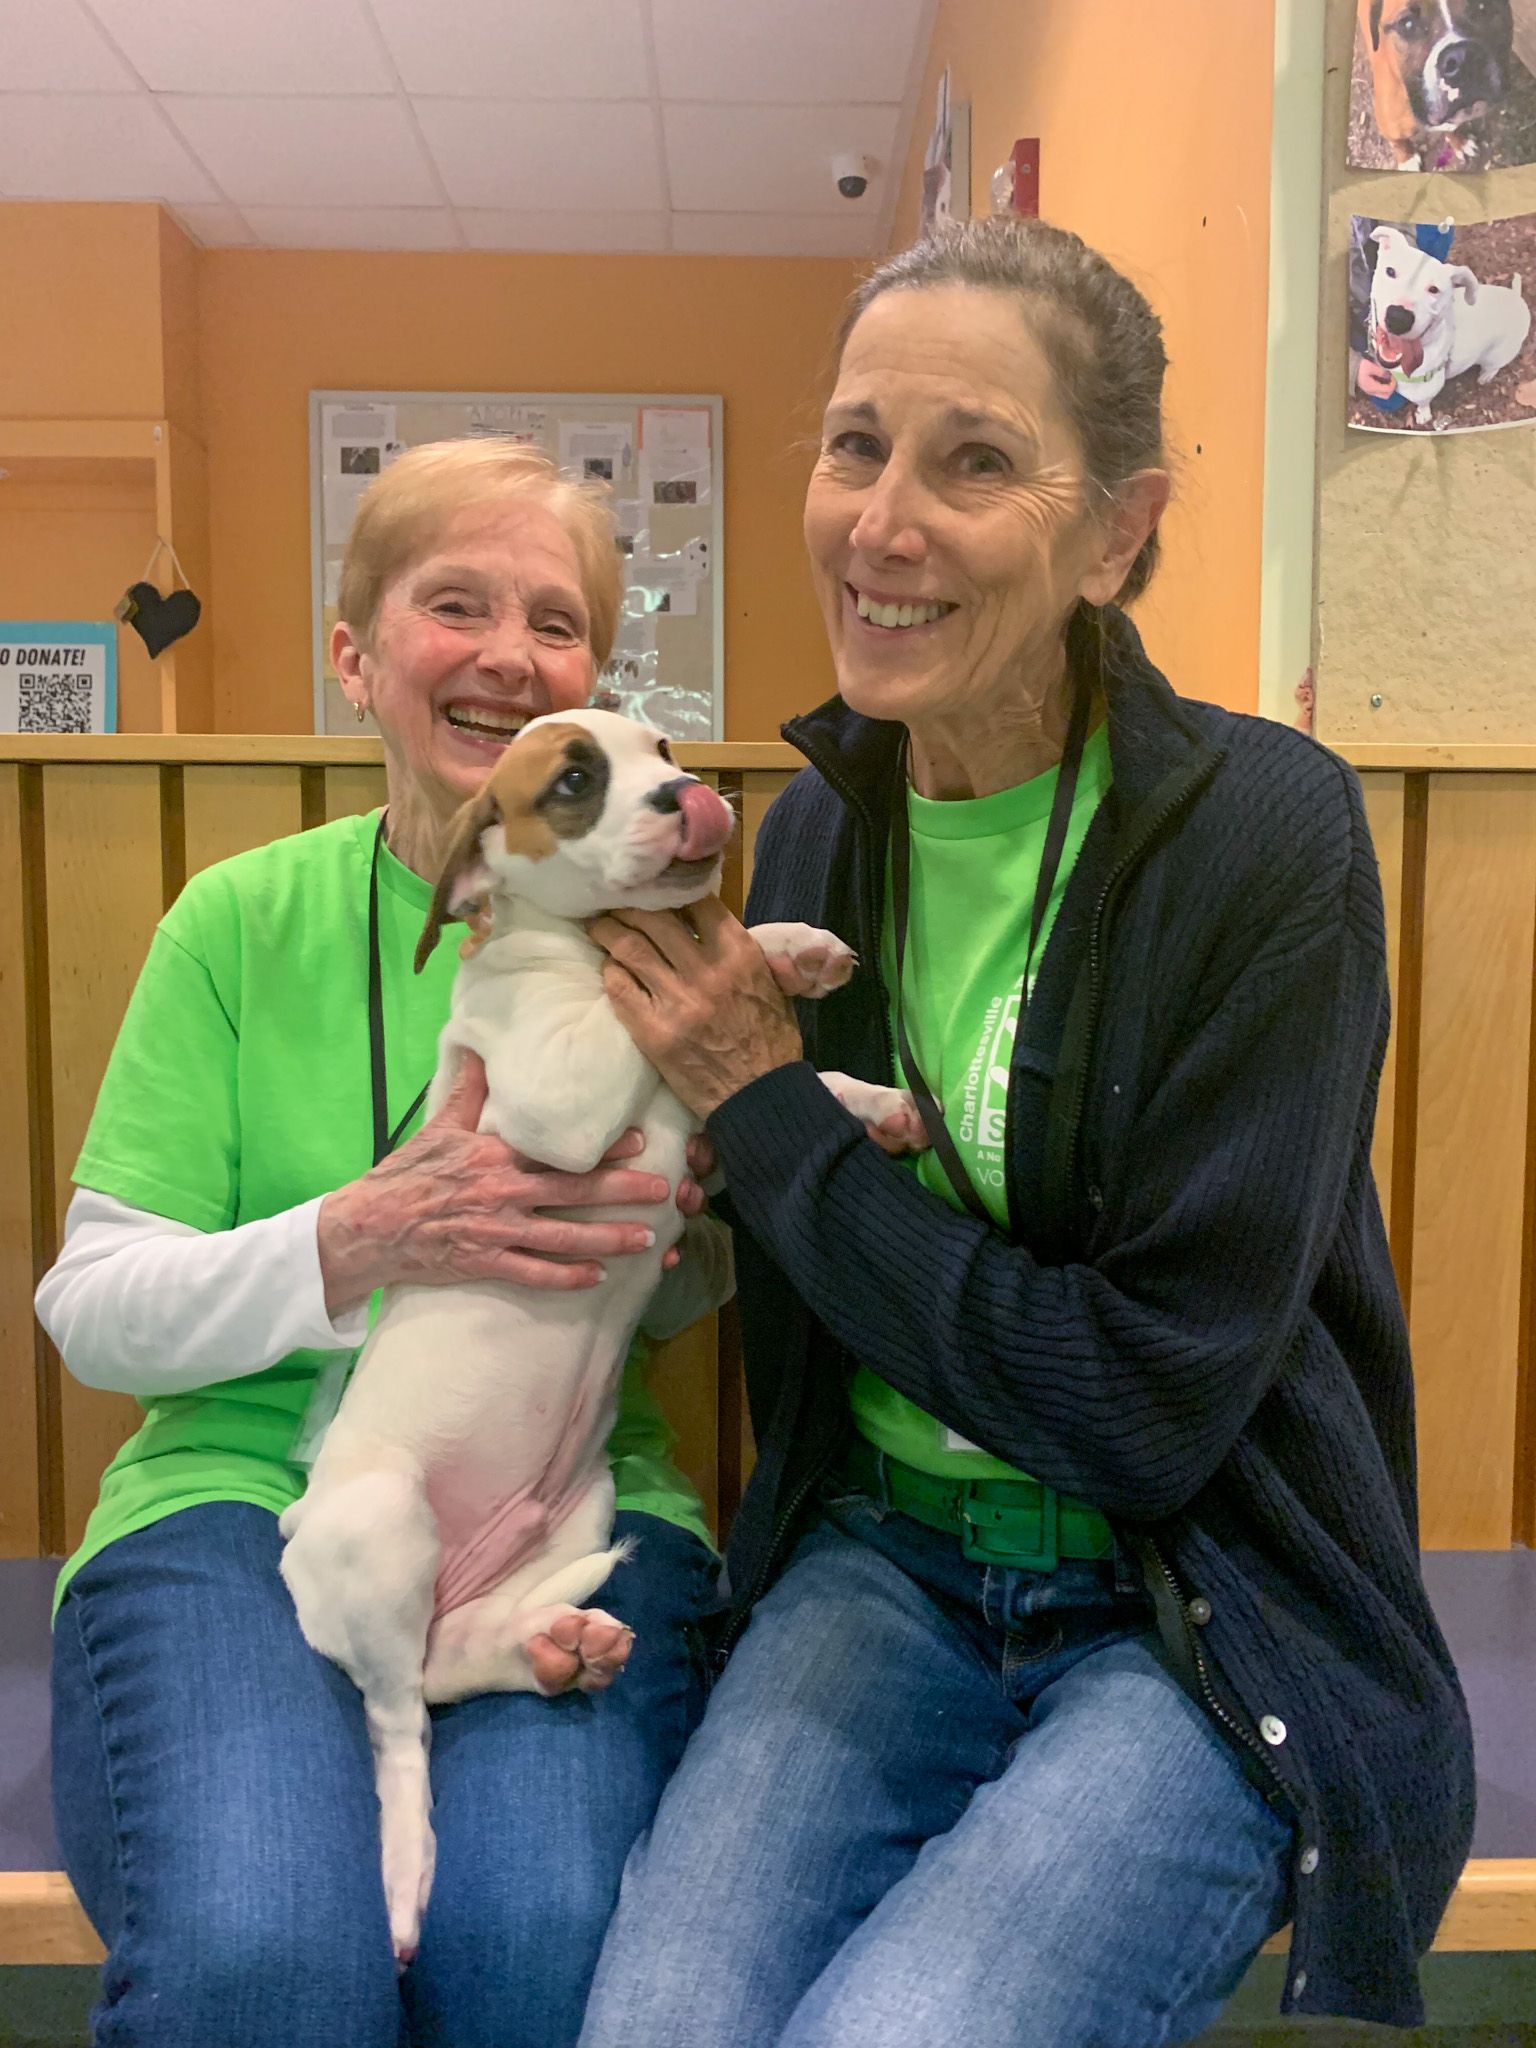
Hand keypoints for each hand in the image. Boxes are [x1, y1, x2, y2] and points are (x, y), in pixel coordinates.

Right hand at [317, 1052, 673, 1314]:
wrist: (370, 1226)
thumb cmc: (406, 1174)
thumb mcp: (438, 1127)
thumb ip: (469, 1092)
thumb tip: (481, 1049)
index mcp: (494, 1156)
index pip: (556, 1148)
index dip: (601, 1146)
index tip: (639, 1141)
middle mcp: (502, 1192)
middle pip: (572, 1191)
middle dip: (621, 1191)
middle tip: (663, 1192)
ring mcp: (495, 1231)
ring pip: (563, 1236)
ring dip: (607, 1238)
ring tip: (645, 1239)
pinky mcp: (484, 1263)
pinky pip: (533, 1273)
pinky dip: (566, 1277)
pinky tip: (597, 1277)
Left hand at [588, 898, 802, 1121]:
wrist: (760, 1096)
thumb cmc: (771, 1040)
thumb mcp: (772, 985)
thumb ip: (742, 953)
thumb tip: (710, 924)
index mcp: (740, 954)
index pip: (697, 901)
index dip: (671, 890)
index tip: (655, 889)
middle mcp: (707, 971)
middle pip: (654, 918)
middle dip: (628, 906)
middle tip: (614, 903)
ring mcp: (677, 1001)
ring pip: (631, 948)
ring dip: (609, 931)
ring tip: (599, 926)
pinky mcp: (653, 1031)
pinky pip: (620, 987)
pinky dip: (611, 971)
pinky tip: (609, 967)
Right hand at [1356, 356, 1394, 397]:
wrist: (1349, 369)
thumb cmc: (1359, 367)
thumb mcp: (1371, 366)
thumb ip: (1381, 371)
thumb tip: (1389, 375)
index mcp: (1372, 387)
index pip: (1387, 390)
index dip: (1393, 384)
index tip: (1393, 377)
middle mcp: (1371, 392)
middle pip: (1386, 396)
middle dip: (1391, 388)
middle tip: (1392, 379)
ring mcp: (1370, 391)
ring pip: (1383, 394)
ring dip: (1388, 388)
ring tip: (1388, 378)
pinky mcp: (1369, 389)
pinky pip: (1379, 391)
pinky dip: (1384, 387)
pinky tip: (1383, 379)